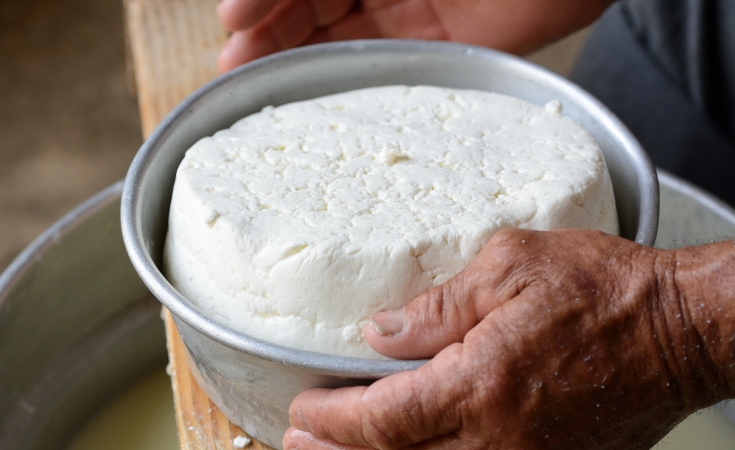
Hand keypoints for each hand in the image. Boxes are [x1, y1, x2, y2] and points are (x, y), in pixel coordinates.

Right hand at [217, 0, 614, 71]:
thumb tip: (250, 4)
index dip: (263, 3)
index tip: (231, 25)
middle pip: (310, 14)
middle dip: (269, 39)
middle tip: (234, 69)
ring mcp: (410, 22)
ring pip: (339, 47)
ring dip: (298, 68)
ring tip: (258, 88)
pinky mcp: (441, 59)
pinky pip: (386, 79)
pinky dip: (351, 95)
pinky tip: (322, 109)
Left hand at [283, 229, 732, 448]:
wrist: (678, 331)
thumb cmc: (606, 290)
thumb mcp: (512, 267)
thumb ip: (438, 305)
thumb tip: (381, 332)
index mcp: (482, 384)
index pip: (381, 418)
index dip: (331, 419)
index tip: (303, 410)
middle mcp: (499, 439)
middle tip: (298, 447)